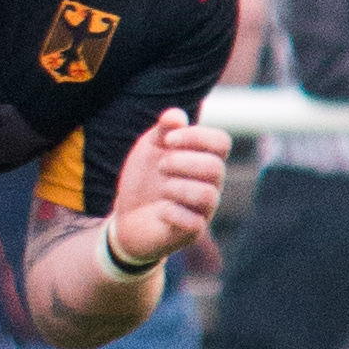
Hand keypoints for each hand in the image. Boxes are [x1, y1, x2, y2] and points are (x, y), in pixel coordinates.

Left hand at [109, 108, 232, 267]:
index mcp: (204, 160)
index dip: (197, 136)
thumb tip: (177, 116)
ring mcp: (203, 210)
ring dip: (177, 187)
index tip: (168, 140)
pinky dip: (171, 212)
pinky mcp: (191, 232)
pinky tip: (160, 210)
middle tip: (160, 167)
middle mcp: (211, 184)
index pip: (221, 142)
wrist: (126, 219)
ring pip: (208, 195)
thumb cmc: (145, 180)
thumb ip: (163, 130)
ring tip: (161, 188)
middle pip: (215, 168)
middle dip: (182, 163)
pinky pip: (194, 222)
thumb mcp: (149, 149)